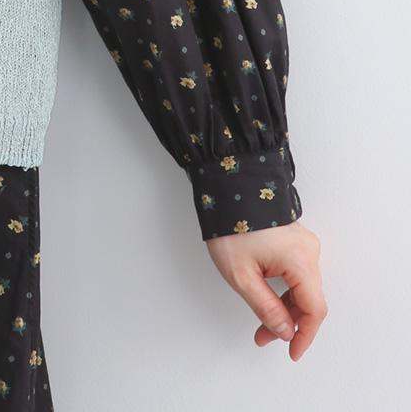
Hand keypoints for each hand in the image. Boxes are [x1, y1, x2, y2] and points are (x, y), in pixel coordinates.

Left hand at [205, 220, 326, 359]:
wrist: (225, 187)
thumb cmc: (229, 225)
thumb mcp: (241, 275)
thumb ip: (265, 307)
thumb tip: (284, 331)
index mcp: (300, 260)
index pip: (314, 309)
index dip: (305, 335)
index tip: (293, 351)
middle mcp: (308, 251)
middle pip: (308, 300)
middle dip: (288, 322)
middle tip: (264, 336)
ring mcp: (303, 244)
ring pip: (302, 288)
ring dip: (285, 308)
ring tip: (262, 322)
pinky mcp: (293, 240)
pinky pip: (296, 274)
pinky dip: (284, 290)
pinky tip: (270, 300)